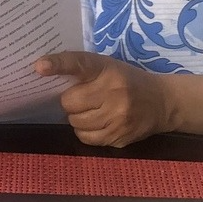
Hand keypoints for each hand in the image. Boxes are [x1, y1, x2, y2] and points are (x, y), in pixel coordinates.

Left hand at [33, 50, 172, 147]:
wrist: (163, 102)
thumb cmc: (128, 81)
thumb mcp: (109, 68)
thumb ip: (84, 72)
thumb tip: (46, 78)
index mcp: (108, 69)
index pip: (80, 63)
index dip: (58, 64)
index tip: (39, 66)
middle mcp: (113, 92)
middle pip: (69, 102)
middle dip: (71, 102)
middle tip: (83, 99)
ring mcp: (118, 118)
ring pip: (75, 123)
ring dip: (78, 118)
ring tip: (93, 111)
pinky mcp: (119, 137)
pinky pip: (86, 138)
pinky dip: (86, 132)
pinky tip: (98, 123)